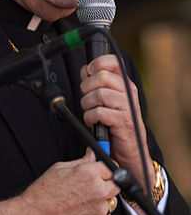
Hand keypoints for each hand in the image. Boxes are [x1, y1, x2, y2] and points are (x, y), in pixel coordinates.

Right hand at [0, 148, 118, 214]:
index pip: (111, 166)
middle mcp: (97, 191)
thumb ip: (81, 161)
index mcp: (89, 174)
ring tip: (83, 199)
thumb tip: (91, 155)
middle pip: (116, 184)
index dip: (106, 167)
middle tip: (95, 184)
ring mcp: (99, 210)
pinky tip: (83, 210)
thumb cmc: (43, 194)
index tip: (104, 170)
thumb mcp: (60, 168)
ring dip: (102, 199)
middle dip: (108, 182)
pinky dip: (98, 214)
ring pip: (111, 201)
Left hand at [80, 55, 154, 192]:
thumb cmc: (116, 126)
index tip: (88, 72)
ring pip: (98, 94)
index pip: (113, 62)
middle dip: (86, 88)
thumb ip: (96, 84)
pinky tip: (93, 122)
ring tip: (89, 112)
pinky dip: (90, 118)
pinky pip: (99, 112)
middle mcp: (128, 92)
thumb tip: (84, 69)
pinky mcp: (123, 121)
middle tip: (87, 99)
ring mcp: (127, 106)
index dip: (97, 63)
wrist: (130, 152)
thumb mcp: (107, 101)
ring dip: (87, 104)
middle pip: (101, 77)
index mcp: (125, 84)